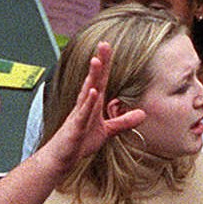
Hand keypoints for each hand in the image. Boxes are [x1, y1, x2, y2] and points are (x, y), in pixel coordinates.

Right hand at [42, 42, 146, 171]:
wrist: (60, 159)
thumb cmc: (80, 142)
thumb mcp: (107, 131)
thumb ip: (123, 122)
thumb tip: (142, 114)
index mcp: (92, 104)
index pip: (100, 80)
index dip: (105, 65)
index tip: (108, 47)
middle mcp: (84, 105)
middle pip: (93, 80)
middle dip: (99, 63)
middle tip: (104, 45)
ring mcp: (78, 115)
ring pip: (86, 92)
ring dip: (91, 77)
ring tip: (97, 61)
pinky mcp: (75, 127)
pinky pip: (82, 114)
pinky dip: (87, 103)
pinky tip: (93, 92)